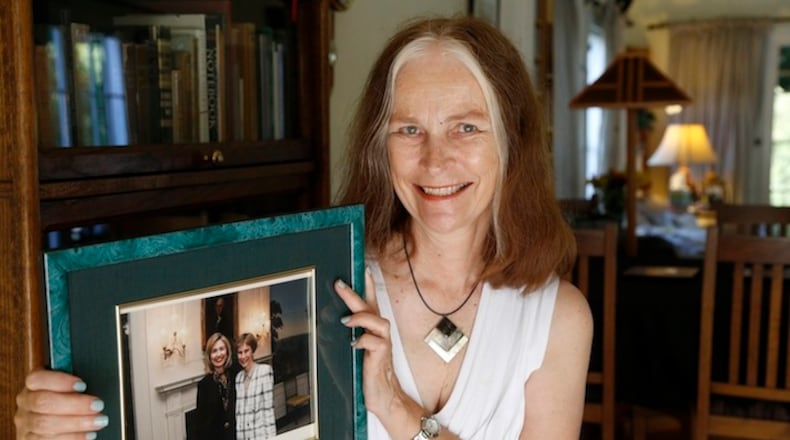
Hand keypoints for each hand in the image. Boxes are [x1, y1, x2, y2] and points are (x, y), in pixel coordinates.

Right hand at [15, 370, 107, 438]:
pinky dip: (71, 438)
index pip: (37, 379)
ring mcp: (26, 424)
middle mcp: (26, 403)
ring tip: (98, 421)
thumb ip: (73, 384)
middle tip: (97, 405)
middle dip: (75, 404)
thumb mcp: (68, 388)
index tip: (82, 385)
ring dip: (76, 423)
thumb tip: (94, 376)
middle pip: (43, 402)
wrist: (54, 424)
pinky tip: (87, 434)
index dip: (60, 381)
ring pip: (45, 424)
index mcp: (33, 385)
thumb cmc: (65, 401)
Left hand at [335, 271, 404, 416]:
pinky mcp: (382, 357)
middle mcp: (379, 333)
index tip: (363, 269)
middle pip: (371, 306)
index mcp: (372, 329)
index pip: (371, 302)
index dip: (368, 285)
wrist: (383, 397)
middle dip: (355, 293)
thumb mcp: (352, 353)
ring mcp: (382, 344)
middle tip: (339, 284)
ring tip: (346, 320)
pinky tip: (354, 344)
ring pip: (379, 321)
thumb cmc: (367, 374)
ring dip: (361, 317)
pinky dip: (363, 340)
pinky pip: (376, 342)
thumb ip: (344, 339)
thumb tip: (323, 327)